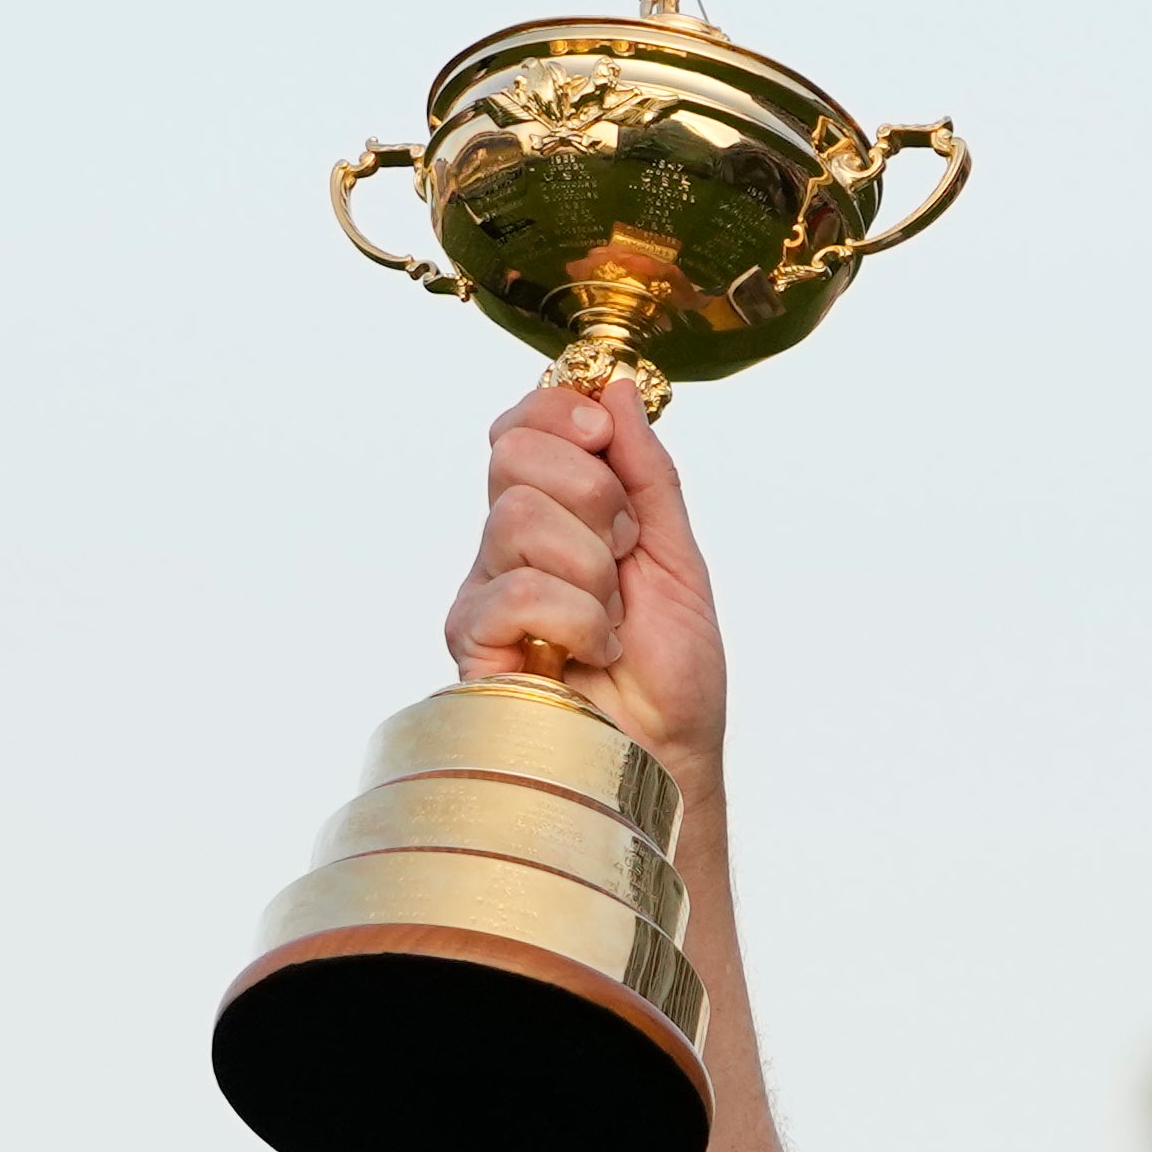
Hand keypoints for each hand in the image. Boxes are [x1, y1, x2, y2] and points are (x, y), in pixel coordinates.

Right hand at [446, 377, 728, 781]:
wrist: (668, 764)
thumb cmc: (674, 681)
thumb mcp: (678, 559)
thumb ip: (649, 475)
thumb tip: (618, 388)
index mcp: (556, 518)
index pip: (521, 426)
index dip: (560, 412)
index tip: (603, 437)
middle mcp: (509, 548)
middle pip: (512, 452)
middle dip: (592, 493)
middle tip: (623, 554)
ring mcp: (485, 593)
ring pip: (516, 514)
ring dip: (592, 569)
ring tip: (612, 622)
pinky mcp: (472, 645)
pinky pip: (514, 590)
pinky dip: (575, 620)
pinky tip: (592, 655)